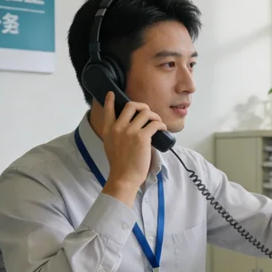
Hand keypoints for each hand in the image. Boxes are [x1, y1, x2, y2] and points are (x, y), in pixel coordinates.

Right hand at [100, 91, 167, 206]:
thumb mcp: (110, 147)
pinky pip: (155, 124)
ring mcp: (130, 131)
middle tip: (148, 113)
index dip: (110, 100)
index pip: (108, 110)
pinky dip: (161, 125)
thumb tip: (127, 128)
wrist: (124, 177)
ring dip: (155, 116)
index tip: (112, 93)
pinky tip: (163, 129)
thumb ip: (116, 135)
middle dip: (142, 106)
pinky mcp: (142, 137)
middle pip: (131, 106)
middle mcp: (118, 127)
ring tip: (158, 123)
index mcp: (109, 130)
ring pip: (146, 113)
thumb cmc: (120, 165)